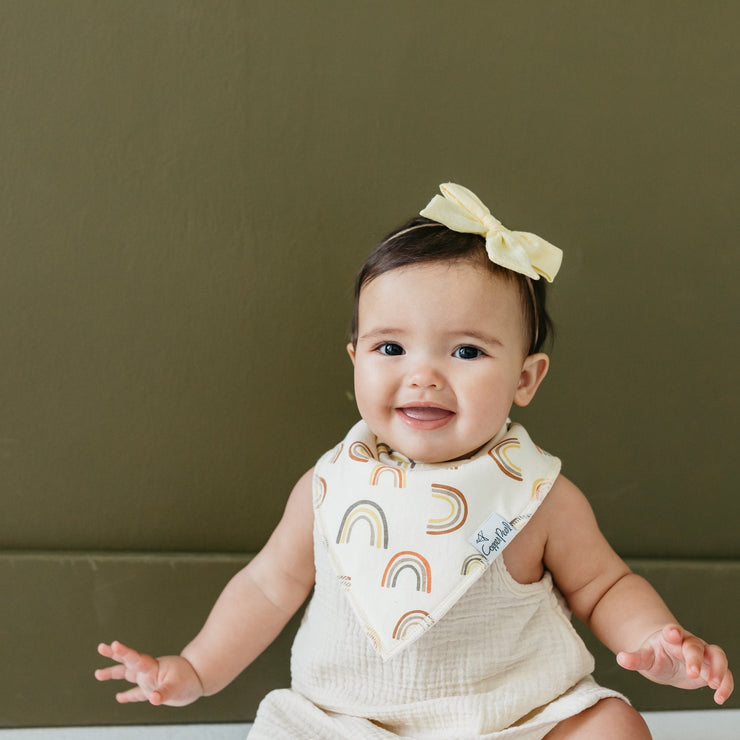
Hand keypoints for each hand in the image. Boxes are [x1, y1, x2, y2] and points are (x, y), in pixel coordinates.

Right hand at [95, 641, 204, 706]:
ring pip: (128, 675)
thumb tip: (154, 698)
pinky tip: (119, 697)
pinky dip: (128, 695)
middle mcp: (148, 672)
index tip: (114, 644)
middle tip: (102, 647)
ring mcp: (150, 680)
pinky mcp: (153, 689)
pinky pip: (137, 692)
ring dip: (114, 673)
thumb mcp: (177, 687)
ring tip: (98, 673)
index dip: (124, 652)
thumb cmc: (190, 680)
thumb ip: (164, 692)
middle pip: (129, 662)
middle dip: (116, 655)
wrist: (200, 678)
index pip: (135, 659)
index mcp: (152, 668)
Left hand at [617, 624, 733, 704]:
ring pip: (717, 655)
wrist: (666, 657)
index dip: (673, 631)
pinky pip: (724, 673)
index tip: (672, 634)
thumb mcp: (644, 656)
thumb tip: (621, 658)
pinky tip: (719, 697)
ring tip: (713, 685)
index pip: (673, 631)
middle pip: (695, 645)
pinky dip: (725, 684)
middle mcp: (689, 643)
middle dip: (695, 657)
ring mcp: (703, 654)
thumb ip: (634, 658)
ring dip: (717, 669)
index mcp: (670, 638)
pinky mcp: (711, 668)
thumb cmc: (655, 654)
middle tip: (692, 673)